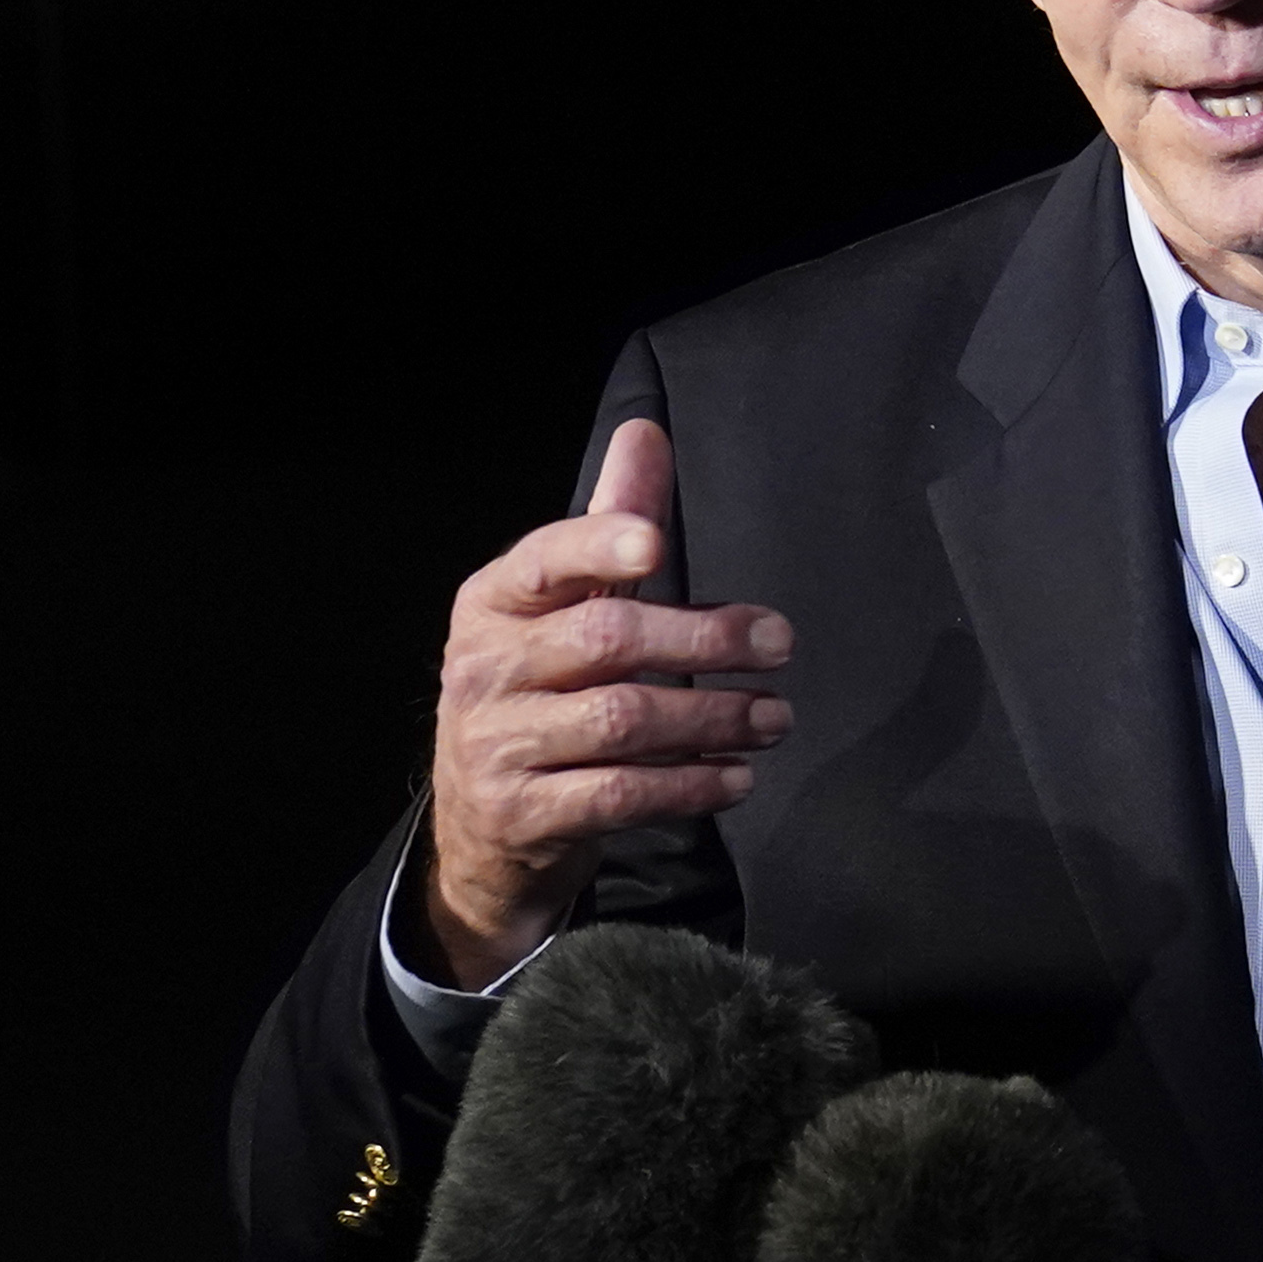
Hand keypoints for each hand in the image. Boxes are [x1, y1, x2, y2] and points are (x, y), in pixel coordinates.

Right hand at [418, 419, 789, 987]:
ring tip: (775, 718)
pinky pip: (620, 794)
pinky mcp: (524, 813)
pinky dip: (688, 784)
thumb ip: (610, 525)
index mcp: (493, 602)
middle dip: (703, 638)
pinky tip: (736, 776)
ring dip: (714, 716)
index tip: (659, 545)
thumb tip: (647, 434)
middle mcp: (485, 668)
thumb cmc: (539, 693)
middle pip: (605, 639)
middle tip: (779, 645)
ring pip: (623, 720)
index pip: (545, 559)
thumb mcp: (561, 608)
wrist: (484, 827)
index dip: (599, 545)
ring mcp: (498, 745)